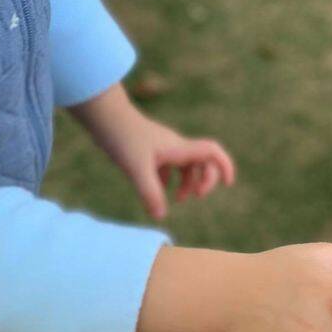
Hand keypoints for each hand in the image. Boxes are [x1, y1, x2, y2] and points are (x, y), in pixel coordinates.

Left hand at [69, 83, 234, 219]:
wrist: (104, 116)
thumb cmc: (122, 138)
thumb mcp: (136, 170)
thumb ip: (150, 193)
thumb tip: (160, 215)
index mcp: (179, 149)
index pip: (212, 152)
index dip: (224, 167)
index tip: (228, 184)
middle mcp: (175, 146)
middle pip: (202, 162)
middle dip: (204, 181)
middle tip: (195, 197)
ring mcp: (163, 146)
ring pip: (186, 165)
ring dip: (187, 182)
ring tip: (177, 199)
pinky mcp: (150, 148)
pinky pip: (169, 164)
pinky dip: (169, 178)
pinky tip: (157, 188)